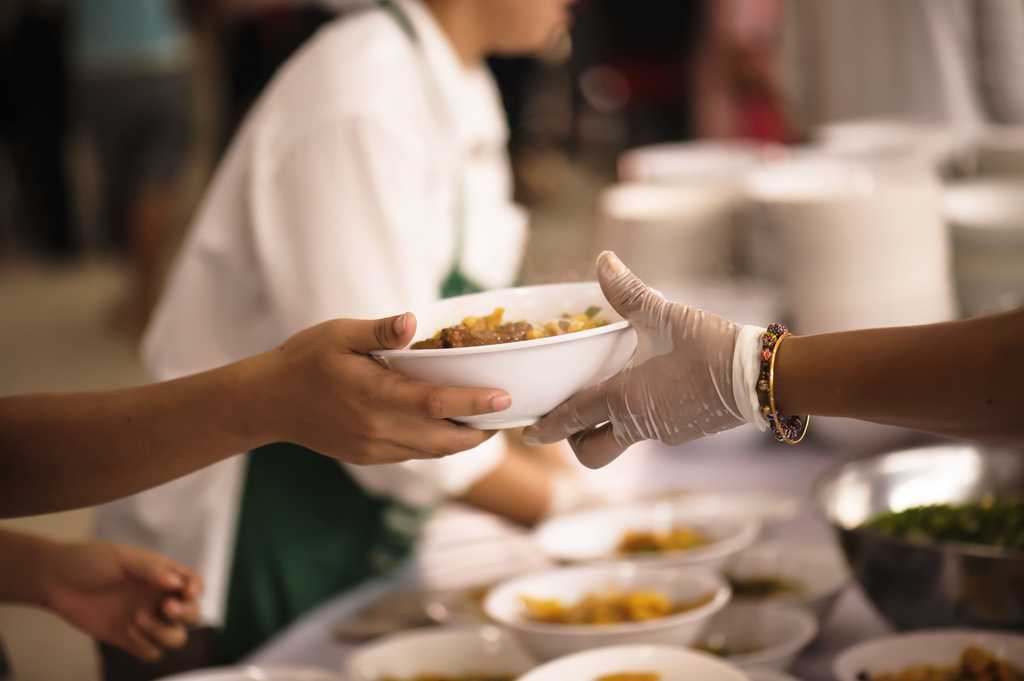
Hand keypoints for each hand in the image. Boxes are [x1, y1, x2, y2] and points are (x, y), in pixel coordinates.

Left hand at [42, 541, 200, 660]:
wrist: (56, 581)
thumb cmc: (90, 561)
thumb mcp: (122, 558)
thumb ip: (151, 570)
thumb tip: (177, 585)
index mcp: (162, 575)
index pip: (194, 583)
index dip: (198, 590)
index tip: (187, 592)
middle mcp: (158, 598)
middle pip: (193, 614)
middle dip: (187, 613)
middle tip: (167, 608)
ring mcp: (146, 620)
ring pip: (176, 638)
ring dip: (164, 633)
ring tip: (137, 618)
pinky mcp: (128, 639)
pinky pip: (151, 652)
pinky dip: (144, 645)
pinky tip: (126, 630)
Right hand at [250, 313, 510, 464]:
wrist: (267, 402)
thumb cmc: (305, 359)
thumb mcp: (338, 333)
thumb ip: (378, 330)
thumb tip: (412, 321)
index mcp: (373, 395)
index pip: (434, 403)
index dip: (473, 403)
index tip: (505, 397)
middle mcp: (377, 428)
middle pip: (444, 439)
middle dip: (481, 430)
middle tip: (507, 412)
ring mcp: (373, 447)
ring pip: (432, 452)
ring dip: (463, 441)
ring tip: (487, 422)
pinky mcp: (369, 457)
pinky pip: (414, 454)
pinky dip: (438, 445)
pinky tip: (449, 428)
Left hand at [525, 252, 743, 467]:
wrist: (763, 376)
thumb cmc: (709, 346)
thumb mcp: (664, 315)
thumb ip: (628, 291)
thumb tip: (603, 259)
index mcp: (623, 399)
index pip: (572, 419)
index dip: (546, 428)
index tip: (528, 434)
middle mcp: (638, 424)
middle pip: (592, 452)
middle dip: (575, 441)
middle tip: (572, 417)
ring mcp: (663, 433)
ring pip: (622, 440)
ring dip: (609, 426)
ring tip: (611, 392)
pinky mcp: (685, 432)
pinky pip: (650, 430)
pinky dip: (639, 417)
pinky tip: (651, 387)